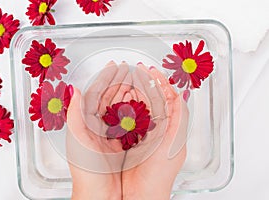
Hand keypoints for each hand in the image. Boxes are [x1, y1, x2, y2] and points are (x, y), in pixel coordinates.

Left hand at [66, 61, 132, 199]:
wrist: (100, 194)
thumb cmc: (85, 169)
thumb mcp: (77, 139)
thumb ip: (75, 113)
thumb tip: (73, 89)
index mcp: (84, 121)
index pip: (95, 93)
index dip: (105, 78)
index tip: (114, 66)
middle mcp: (96, 125)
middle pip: (108, 97)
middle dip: (118, 81)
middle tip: (128, 69)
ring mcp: (109, 132)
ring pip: (119, 107)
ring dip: (128, 93)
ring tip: (136, 81)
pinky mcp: (120, 142)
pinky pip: (128, 121)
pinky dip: (134, 110)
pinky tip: (141, 103)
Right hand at [122, 64, 188, 199]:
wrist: (140, 195)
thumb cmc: (159, 174)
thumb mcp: (175, 144)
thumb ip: (179, 119)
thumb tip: (181, 95)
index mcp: (170, 127)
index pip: (167, 98)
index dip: (160, 82)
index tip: (151, 70)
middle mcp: (157, 128)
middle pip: (152, 99)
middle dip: (145, 82)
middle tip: (136, 69)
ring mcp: (142, 133)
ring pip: (139, 106)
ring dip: (133, 91)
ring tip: (126, 79)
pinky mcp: (128, 139)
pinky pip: (126, 118)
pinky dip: (122, 106)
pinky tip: (117, 98)